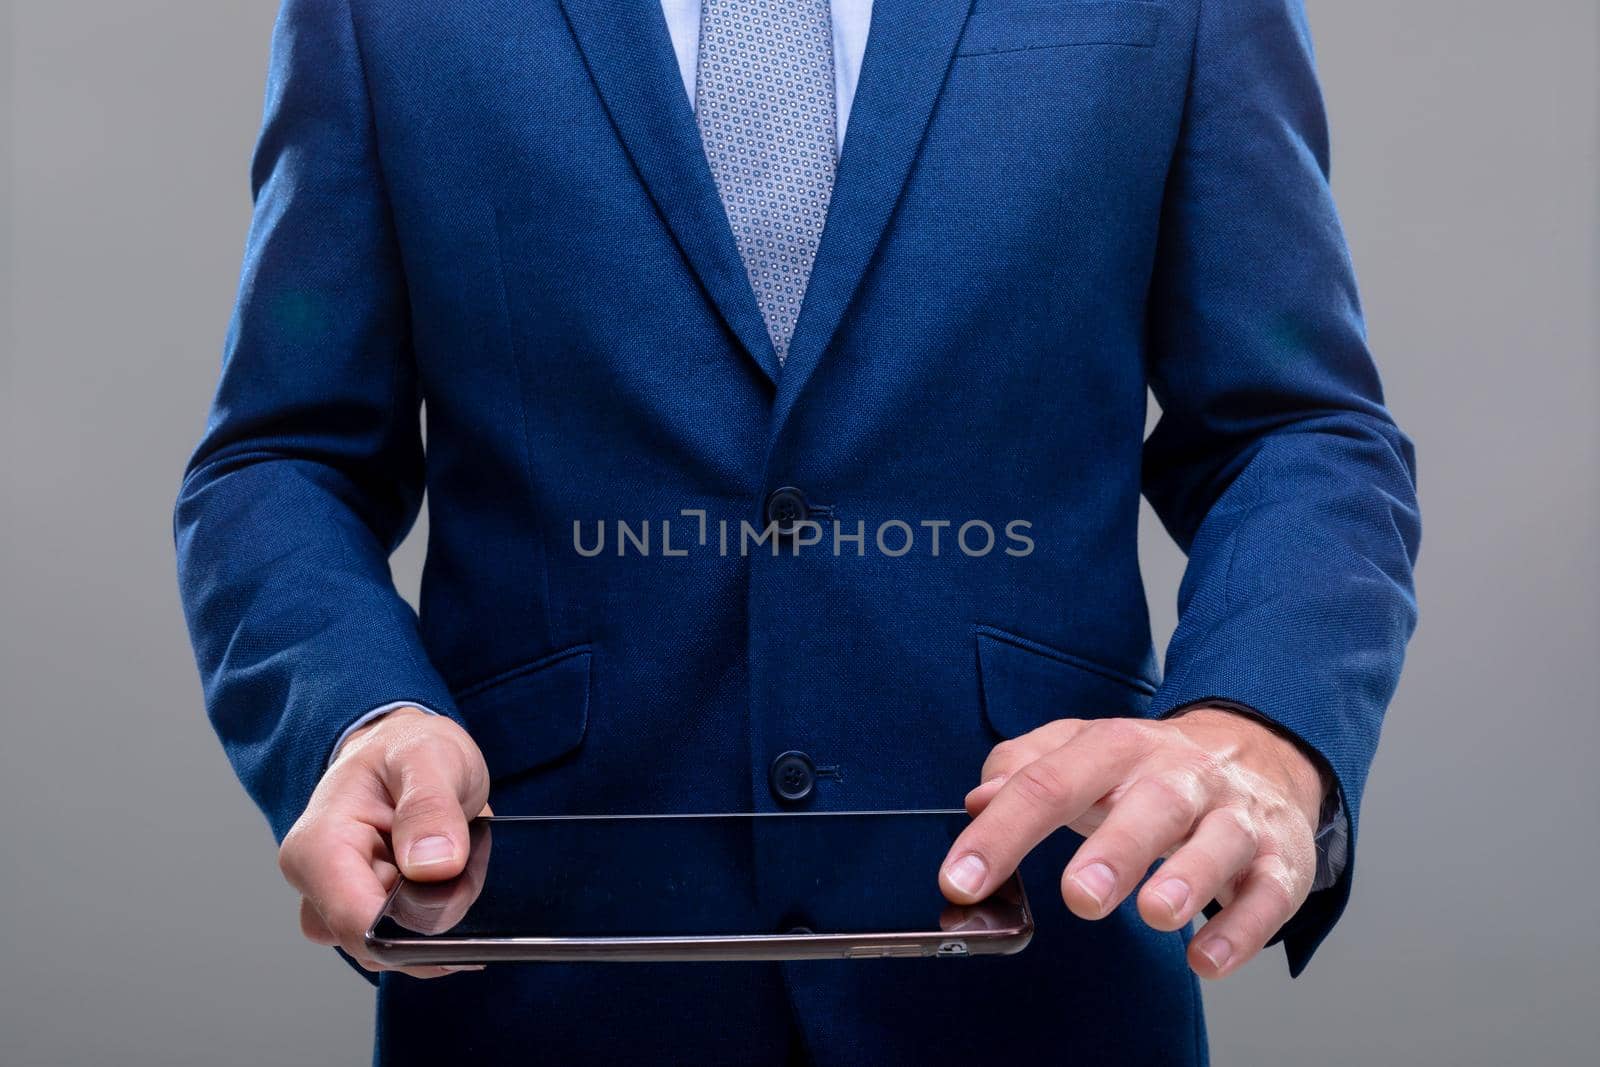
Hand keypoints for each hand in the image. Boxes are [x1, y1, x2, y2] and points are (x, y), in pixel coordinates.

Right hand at [278, 706, 490, 977]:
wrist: (403, 751)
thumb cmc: (405, 749)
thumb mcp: (428, 757)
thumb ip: (430, 807)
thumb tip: (433, 865)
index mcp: (318, 848)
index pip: (355, 922)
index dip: (411, 930)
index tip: (457, 902)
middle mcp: (319, 887)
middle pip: (380, 943)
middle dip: (434, 915)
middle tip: (461, 861)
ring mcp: (343, 905)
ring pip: (401, 946)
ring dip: (443, 913)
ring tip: (457, 859)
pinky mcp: (370, 914)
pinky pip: (412, 937)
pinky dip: (444, 913)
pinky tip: (455, 877)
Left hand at [939, 708, 1326, 978]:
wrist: (1258, 752)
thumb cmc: (1149, 767)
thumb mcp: (1082, 750)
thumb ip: (1025, 768)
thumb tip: (979, 799)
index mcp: (1118, 747)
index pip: (1052, 780)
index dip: (1003, 831)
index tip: (961, 879)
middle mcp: (1181, 775)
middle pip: (1152, 803)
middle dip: (1116, 849)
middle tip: (1079, 897)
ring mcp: (1236, 815)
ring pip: (1221, 841)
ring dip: (1189, 878)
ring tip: (1155, 914)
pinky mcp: (1281, 859)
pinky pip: (1270, 892)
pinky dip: (1242, 929)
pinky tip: (1205, 958)